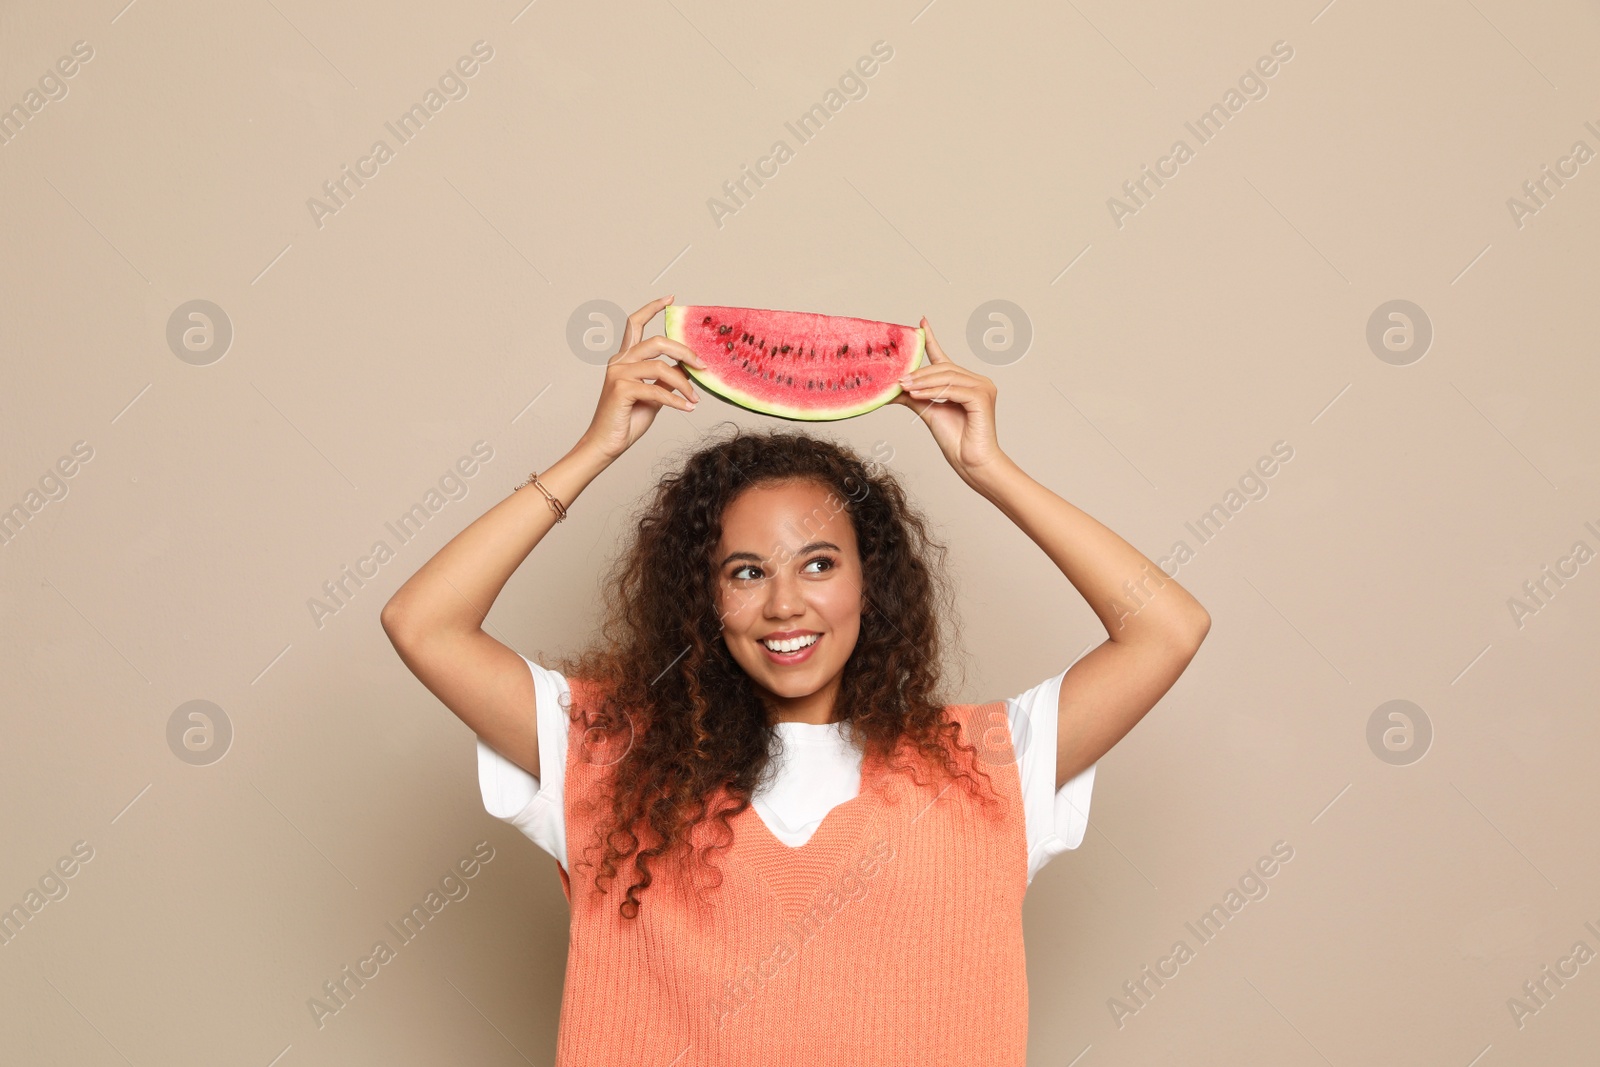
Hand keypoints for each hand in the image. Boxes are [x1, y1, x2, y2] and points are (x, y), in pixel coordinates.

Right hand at [577, 295, 706, 461]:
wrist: (607, 444)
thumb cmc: (628, 419)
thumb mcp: (654, 394)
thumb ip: (666, 377)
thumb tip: (688, 367)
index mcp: (624, 358)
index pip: (635, 324)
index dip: (652, 307)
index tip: (670, 298)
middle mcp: (619, 361)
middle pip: (657, 342)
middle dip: (684, 351)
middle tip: (702, 365)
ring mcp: (618, 373)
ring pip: (661, 367)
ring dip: (684, 384)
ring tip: (696, 398)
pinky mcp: (621, 389)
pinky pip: (657, 390)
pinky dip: (676, 400)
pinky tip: (688, 409)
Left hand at [889, 317, 1006, 482]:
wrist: (971, 463)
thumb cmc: (955, 441)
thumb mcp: (929, 412)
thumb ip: (914, 396)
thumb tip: (891, 387)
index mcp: (966, 383)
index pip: (945, 358)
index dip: (932, 340)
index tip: (920, 323)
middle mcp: (978, 381)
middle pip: (944, 368)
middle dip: (919, 372)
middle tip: (897, 378)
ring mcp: (983, 388)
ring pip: (947, 377)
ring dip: (922, 381)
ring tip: (903, 386)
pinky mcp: (982, 398)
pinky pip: (953, 389)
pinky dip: (933, 391)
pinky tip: (917, 394)